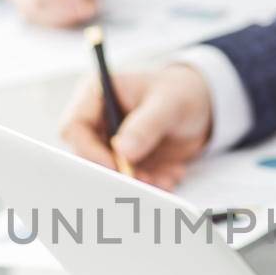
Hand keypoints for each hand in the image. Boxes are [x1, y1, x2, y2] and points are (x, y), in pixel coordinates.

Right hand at [59, 63, 212, 186]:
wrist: (201, 106)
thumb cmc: (181, 91)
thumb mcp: (169, 103)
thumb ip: (146, 125)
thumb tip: (122, 151)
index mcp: (97, 93)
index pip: (74, 127)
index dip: (89, 151)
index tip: (116, 165)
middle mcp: (97, 119)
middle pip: (87, 155)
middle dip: (115, 171)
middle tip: (144, 179)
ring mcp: (110, 142)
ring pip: (109, 172)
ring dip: (137, 181)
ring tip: (165, 178)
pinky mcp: (124, 160)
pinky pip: (128, 179)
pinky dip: (149, 182)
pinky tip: (170, 175)